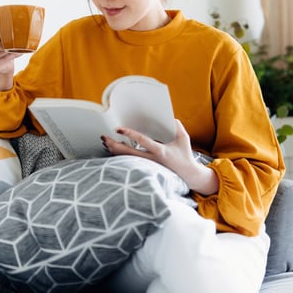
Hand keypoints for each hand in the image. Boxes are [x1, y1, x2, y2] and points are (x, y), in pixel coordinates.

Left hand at [103, 120, 218, 195]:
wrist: (187, 175)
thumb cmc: (185, 155)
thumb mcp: (184, 138)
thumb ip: (177, 126)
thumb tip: (168, 117)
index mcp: (160, 151)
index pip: (142, 141)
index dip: (130, 134)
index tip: (118, 129)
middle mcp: (151, 160)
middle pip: (128, 153)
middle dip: (114, 145)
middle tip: (104, 137)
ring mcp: (148, 166)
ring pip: (127, 159)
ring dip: (115, 151)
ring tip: (106, 142)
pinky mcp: (146, 169)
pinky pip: (130, 162)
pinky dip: (120, 156)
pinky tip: (114, 150)